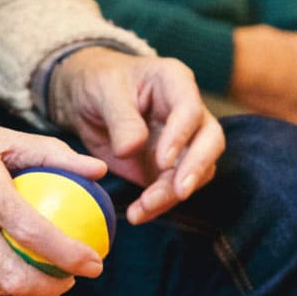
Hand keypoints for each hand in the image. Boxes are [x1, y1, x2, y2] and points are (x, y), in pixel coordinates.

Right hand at [0, 76, 106, 295]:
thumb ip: (49, 152)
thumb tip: (97, 169)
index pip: (33, 232)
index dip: (70, 255)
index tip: (94, 262)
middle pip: (12, 277)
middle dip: (51, 289)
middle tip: (71, 278)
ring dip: (23, 286)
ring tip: (45, 273)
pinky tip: (6, 261)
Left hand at [48, 48, 225, 224]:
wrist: (86, 99)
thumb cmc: (99, 82)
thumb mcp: (103, 91)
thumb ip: (120, 118)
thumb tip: (131, 149)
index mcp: (175, 82)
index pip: (190, 109)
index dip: (181, 136)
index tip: (162, 160)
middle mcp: (188, 112)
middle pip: (210, 141)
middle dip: (196, 168)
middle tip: (179, 192)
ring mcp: (183, 141)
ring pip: (196, 171)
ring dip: (173, 193)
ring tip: (143, 208)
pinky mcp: (169, 167)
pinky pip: (173, 189)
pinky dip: (159, 204)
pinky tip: (138, 214)